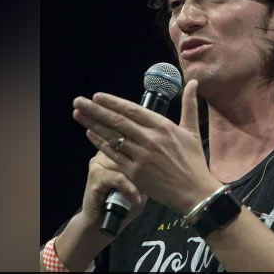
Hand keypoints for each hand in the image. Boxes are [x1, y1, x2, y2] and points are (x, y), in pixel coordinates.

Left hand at [72, 80, 221, 214]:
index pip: (132, 110)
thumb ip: (189, 104)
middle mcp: (150, 139)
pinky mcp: (135, 172)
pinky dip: (100, 144)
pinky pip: (114, 155)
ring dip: (93, 124)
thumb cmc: (194, 161)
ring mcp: (141, 156)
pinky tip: (90, 134)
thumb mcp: (192, 130)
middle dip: (95, 109)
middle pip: (117, 121)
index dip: (113, 102)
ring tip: (78, 114)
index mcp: (163, 126)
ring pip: (112, 137)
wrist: (194, 192)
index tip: (97, 96)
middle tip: (78, 101)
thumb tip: (193, 82)